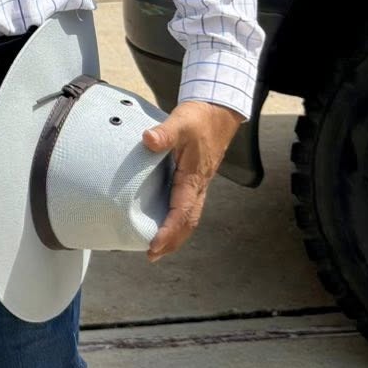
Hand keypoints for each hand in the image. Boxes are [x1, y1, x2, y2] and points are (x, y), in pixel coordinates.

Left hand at [141, 100, 242, 259]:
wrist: (218, 112)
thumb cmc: (200, 118)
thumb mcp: (180, 122)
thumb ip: (164, 132)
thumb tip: (148, 139)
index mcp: (194, 178)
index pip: (182, 212)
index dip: (168, 231)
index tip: (154, 246)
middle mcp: (198, 186)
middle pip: (188, 222)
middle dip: (172, 241)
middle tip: (152, 255)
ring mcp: (198, 184)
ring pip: (189, 217)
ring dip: (175, 235)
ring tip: (158, 249)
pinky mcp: (195, 180)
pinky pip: (187, 207)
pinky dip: (177, 221)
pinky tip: (165, 224)